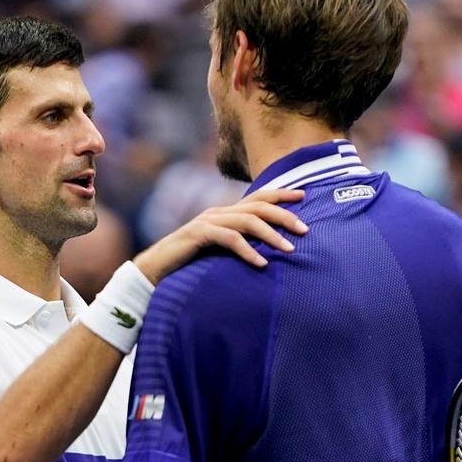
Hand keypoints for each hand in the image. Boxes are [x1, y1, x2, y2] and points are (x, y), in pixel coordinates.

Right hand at [133, 188, 306, 283]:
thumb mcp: (220, 250)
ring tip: (289, 249)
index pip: (259, 197)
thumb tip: (268, 250)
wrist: (156, 268)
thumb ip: (240, 243)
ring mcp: (208, 221)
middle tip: (305, 229)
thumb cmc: (191, 262)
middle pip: (258, 205)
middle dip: (284, 215)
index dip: (282, 193)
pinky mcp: (198, 234)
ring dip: (271, 235)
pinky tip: (261, 263)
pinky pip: (229, 239)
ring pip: (247, 221)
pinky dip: (248, 251)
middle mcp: (219, 212)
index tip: (305, 195)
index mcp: (225, 212)